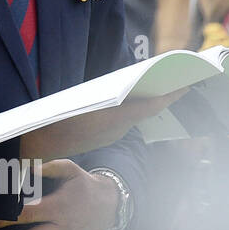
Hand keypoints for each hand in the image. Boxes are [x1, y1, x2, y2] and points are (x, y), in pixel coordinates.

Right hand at [19, 86, 189, 159]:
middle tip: (177, 83)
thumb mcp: (82, 101)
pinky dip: (132, 111)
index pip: (151, 106)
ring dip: (146, 104)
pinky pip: (124, 121)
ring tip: (156, 88)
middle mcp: (117, 129)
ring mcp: (111, 134)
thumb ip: (109, 95)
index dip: (171, 96)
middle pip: (146, 110)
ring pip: (135, 116)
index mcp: (114, 118)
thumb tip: (131, 88)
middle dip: (162, 97)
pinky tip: (130, 102)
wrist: (41, 146)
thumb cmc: (56, 120)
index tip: (187, 86)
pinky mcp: (104, 137)